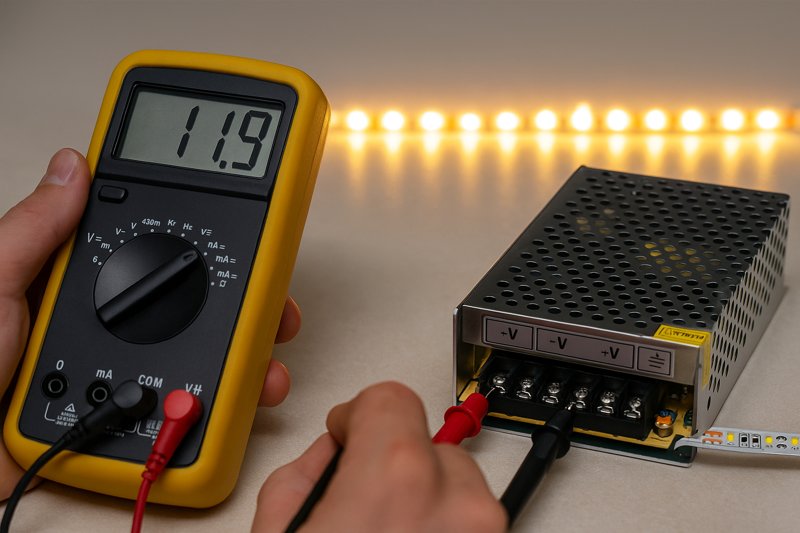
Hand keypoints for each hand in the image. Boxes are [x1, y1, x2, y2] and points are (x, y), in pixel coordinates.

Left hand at [0, 149, 298, 499]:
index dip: (201, 239)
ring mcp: (125, 372)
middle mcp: (111, 325)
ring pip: (203, 355)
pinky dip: (227, 404)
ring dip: (248, 356)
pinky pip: (189, 405)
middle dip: (247, 301)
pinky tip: (246, 398)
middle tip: (273, 303)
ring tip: (268, 359)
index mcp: (80, 286)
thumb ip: (34, 231)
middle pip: (195, 303)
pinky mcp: (132, 419)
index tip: (245, 230)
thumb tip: (74, 165)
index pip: (152, 249)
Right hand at [254, 382, 506, 532]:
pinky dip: (443, 528)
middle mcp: (457, 502)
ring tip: (385, 532)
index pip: (391, 397)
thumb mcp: (278, 530)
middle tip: (360, 502)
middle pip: (426, 443)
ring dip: (422, 499)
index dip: (359, 412)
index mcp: (398, 476)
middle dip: (392, 462)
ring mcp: (486, 532)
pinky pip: (471, 522)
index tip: (348, 432)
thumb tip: (329, 453)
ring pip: (455, 485)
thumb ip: (304, 470)